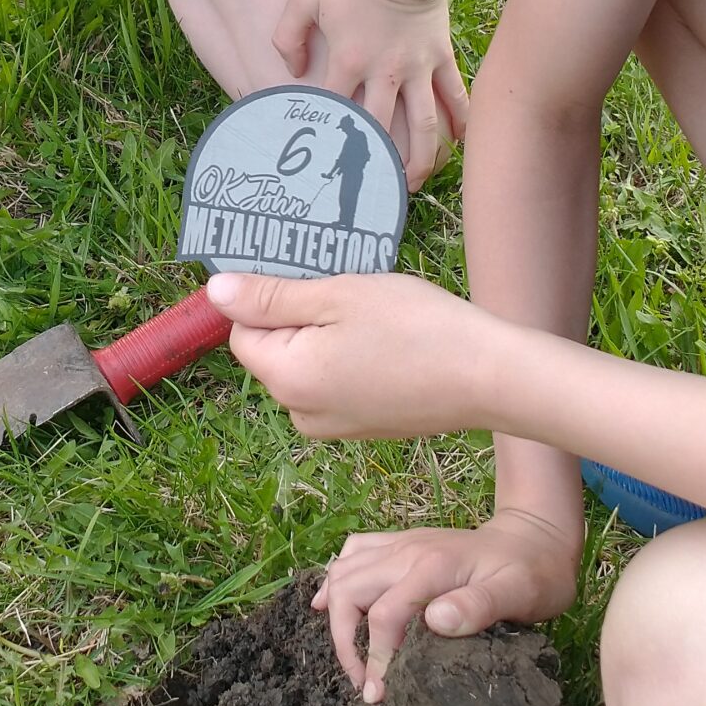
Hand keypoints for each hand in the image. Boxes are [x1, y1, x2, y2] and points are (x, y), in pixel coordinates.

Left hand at [206, 269, 502, 437]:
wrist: (491, 378)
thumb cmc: (419, 329)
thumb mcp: (338, 296)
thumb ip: (272, 296)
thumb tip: (215, 292)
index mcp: (286, 380)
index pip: (243, 331)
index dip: (273, 298)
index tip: (315, 278)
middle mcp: (301, 413)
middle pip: (274, 350)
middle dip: (303, 317)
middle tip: (351, 292)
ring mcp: (334, 426)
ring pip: (308, 364)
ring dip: (330, 335)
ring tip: (376, 316)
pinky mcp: (363, 427)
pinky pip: (337, 383)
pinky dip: (352, 358)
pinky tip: (391, 341)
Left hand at [273, 0, 467, 191]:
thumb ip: (287, 35)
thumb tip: (293, 70)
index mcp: (349, 60)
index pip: (334, 108)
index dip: (326, 136)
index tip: (319, 160)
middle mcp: (385, 72)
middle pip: (381, 129)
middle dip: (376, 164)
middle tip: (371, 190)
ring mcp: (418, 68)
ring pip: (425, 124)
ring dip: (420, 157)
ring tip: (413, 182)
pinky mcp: (442, 58)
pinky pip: (455, 95)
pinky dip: (461, 121)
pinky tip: (461, 145)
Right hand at [315, 509, 581, 699]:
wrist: (537, 537)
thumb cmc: (532, 573)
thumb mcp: (518, 593)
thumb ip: (478, 607)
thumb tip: (434, 622)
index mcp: (432, 567)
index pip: (385, 615)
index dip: (376, 658)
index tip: (378, 694)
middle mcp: (407, 551)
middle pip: (349, 590)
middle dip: (345, 640)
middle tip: (363, 681)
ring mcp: (402, 544)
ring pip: (344, 570)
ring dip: (337, 613)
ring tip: (351, 656)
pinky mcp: (401, 544)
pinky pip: (355, 552)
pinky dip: (336, 578)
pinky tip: (330, 603)